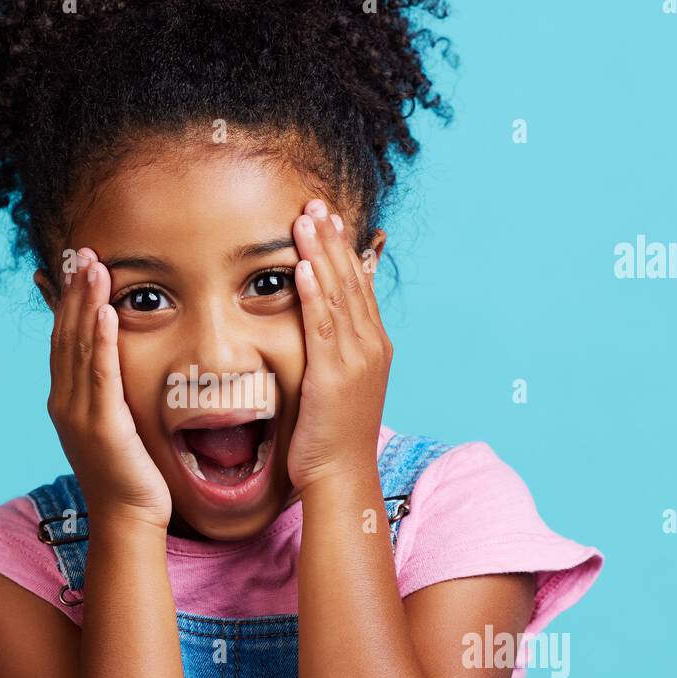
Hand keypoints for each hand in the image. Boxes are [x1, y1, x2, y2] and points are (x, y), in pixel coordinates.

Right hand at [45, 245, 172, 530]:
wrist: (127, 518)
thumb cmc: (128, 474)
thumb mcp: (113, 424)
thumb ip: (108, 393)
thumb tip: (114, 367)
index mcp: (65, 400)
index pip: (62, 339)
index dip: (65, 301)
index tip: (71, 266)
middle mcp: (64, 402)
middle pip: (65, 335)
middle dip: (72, 291)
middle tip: (81, 251)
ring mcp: (80, 414)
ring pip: (80, 347)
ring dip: (86, 304)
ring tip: (93, 266)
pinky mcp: (103, 425)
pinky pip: (101, 374)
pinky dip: (102, 341)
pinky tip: (107, 312)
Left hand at [286, 201, 391, 492]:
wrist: (342, 474)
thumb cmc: (336, 436)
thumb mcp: (341, 385)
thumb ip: (336, 352)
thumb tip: (324, 331)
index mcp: (374, 347)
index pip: (360, 287)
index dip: (344, 251)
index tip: (329, 219)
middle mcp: (371, 346)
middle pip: (352, 281)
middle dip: (332, 240)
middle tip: (316, 204)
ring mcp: (355, 358)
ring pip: (338, 294)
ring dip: (320, 254)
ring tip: (306, 220)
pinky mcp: (334, 373)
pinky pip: (322, 324)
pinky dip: (313, 293)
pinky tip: (301, 266)